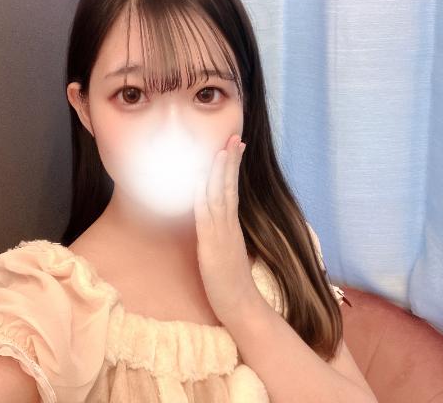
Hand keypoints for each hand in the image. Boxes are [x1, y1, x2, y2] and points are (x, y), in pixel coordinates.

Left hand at [193, 134, 259, 325]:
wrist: (241, 306)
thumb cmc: (231, 281)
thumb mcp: (226, 252)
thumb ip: (221, 234)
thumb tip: (214, 220)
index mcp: (231, 225)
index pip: (231, 190)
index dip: (231, 167)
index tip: (234, 146)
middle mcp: (228, 225)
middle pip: (229, 186)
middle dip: (230, 160)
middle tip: (234, 137)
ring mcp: (222, 234)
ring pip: (220, 196)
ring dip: (220, 171)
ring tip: (224, 148)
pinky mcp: (213, 246)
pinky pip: (207, 217)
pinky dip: (204, 196)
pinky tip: (200, 181)